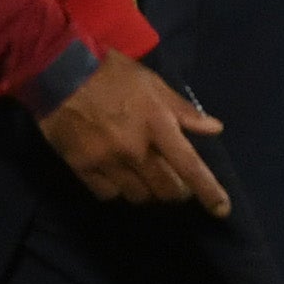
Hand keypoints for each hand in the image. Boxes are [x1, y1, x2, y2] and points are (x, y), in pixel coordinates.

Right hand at [39, 52, 234, 217]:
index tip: (222, 211)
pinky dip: (118, 190)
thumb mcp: (154, 84)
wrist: (61, 73)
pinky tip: (118, 177)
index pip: (190, 167)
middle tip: (174, 183)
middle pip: (166, 190)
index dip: (209, 192)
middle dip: (176, 192)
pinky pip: (109, 194)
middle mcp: (136, 150)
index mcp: (158, 126)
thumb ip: (183, 110)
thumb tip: (214, 128)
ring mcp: (108, 161)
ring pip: (138, 196)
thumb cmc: (113, 74)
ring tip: (145, 178)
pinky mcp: (83, 168)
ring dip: (148, 191)